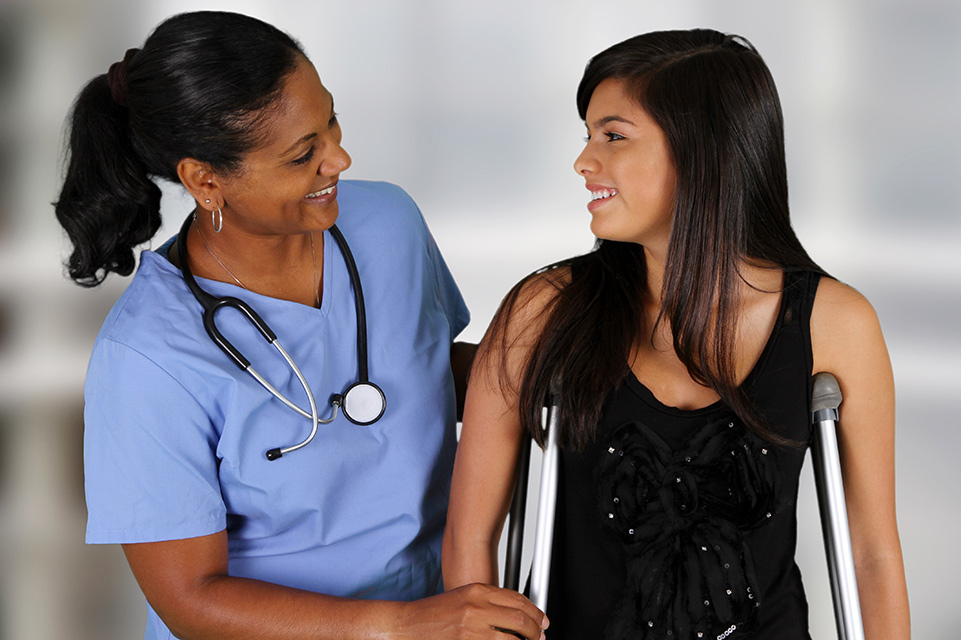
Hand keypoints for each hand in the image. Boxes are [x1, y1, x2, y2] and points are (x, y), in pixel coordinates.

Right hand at [394, 583, 547, 638]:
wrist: (407, 625)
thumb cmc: (432, 613)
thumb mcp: (463, 597)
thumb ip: (488, 601)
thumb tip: (513, 612)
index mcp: (477, 590)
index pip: (517, 599)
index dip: (535, 611)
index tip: (542, 620)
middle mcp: (477, 607)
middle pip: (520, 619)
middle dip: (536, 630)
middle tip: (541, 636)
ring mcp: (472, 628)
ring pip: (513, 639)